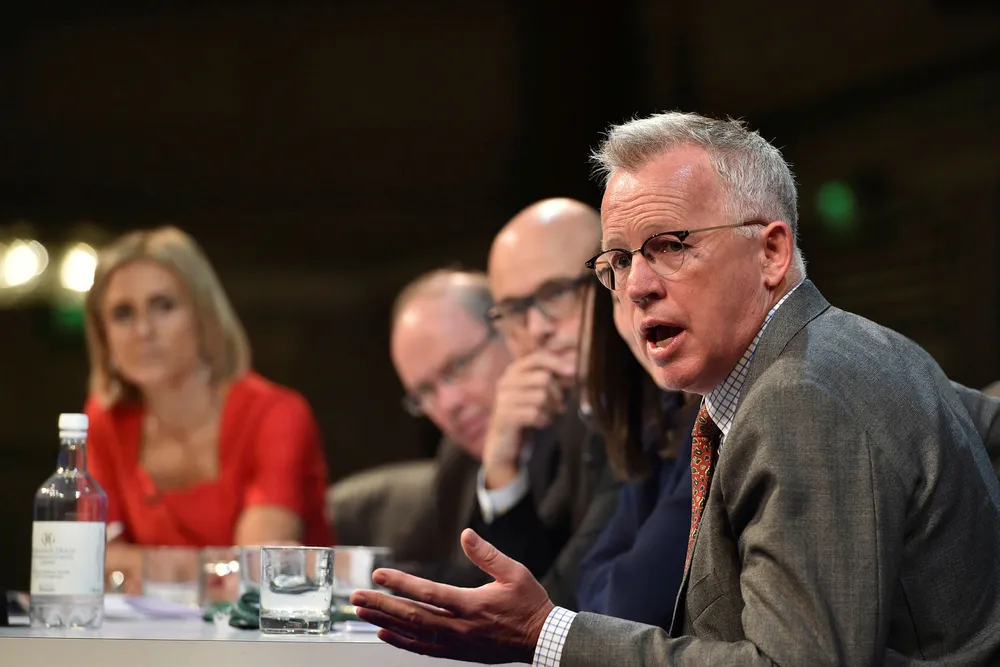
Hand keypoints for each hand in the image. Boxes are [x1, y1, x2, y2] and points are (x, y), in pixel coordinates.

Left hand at [352, 529, 554, 664]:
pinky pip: (423, 648)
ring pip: (413, 634)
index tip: (378, 575)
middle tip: (356, 598)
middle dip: (382, 605)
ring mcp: (457, 643)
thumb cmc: (530, 604)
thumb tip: (465, 535)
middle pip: (412, 616)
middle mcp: (460, 627)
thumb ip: (487, 554)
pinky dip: (401, 642)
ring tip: (362, 613)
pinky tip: (384, 634)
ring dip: (385, 622)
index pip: (428, 593)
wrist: (541, 640)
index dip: (401, 584)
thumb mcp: (515, 572)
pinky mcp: (458, 652)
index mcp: (472, 605)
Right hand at [482, 352, 575, 487]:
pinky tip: (540, 423)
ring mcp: (503, 399)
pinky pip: (534, 413)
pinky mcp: (505, 416)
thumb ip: (552, 379)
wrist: (504, 441)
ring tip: (547, 415)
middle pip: (543, 378)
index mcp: (514, 371)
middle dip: (557, 394)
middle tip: (559, 406)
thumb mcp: (537, 392)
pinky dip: (543, 420)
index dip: (557, 363)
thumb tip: (574, 369)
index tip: (573, 372)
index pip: (538, 357)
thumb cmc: (525, 413)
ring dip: (550, 409)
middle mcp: (506, 381)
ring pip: (541, 396)